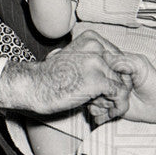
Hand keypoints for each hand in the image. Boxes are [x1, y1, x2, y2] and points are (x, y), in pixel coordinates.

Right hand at [0, 31, 127, 115]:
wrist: (33, 86)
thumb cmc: (50, 78)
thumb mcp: (75, 61)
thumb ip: (95, 63)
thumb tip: (116, 77)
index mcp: (92, 39)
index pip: (118, 59)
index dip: (115, 78)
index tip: (106, 93)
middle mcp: (97, 47)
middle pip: (122, 72)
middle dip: (116, 92)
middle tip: (103, 106)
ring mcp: (97, 63)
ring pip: (122, 84)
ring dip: (114, 102)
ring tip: (101, 112)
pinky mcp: (97, 80)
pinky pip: (118, 95)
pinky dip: (114, 107)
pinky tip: (101, 115)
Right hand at [90, 50, 155, 125]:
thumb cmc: (152, 82)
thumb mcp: (140, 64)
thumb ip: (122, 59)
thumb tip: (105, 55)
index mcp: (112, 65)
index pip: (96, 66)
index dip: (105, 74)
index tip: (120, 78)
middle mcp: (106, 80)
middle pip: (91, 84)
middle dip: (106, 90)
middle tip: (124, 91)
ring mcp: (104, 94)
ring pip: (91, 98)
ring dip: (105, 103)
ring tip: (120, 101)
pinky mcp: (105, 107)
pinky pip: (94, 111)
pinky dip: (103, 113)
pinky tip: (115, 110)